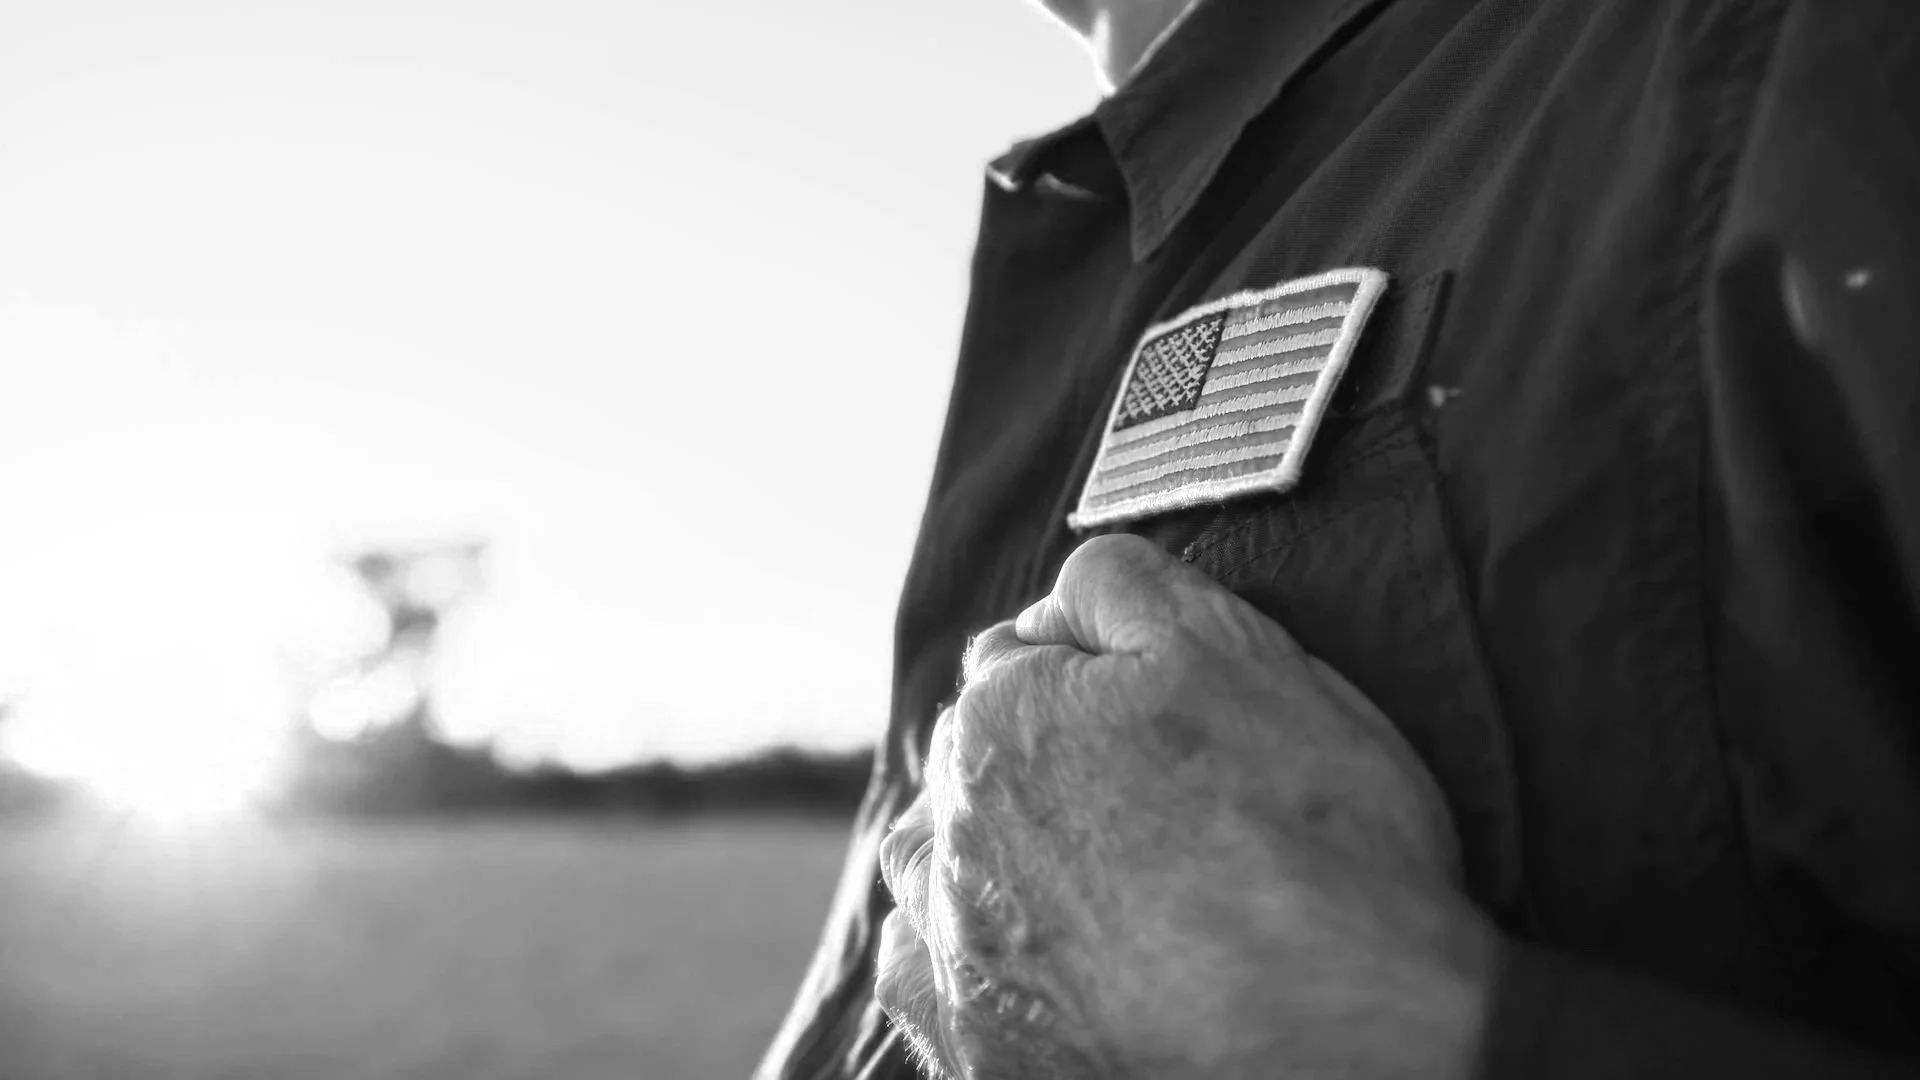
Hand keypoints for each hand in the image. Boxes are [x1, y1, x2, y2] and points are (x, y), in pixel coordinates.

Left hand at [875, 533, 1498, 1079]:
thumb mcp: (1243, 654)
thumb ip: (1128, 589)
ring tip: (1068, 858)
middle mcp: (956, 833)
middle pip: (968, 755)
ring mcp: (961, 949)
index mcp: (1005, 721)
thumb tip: (1069, 585)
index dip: (1087, 670)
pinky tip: (1013, 943)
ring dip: (974, 838)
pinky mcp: (977, 1048)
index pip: (1014, 657)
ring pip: (928, 857)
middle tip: (1132, 783)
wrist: (1351, 1043)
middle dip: (1028, 748)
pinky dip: (950, 946)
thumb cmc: (1318, 840)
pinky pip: (918, 972)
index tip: (1152, 703)